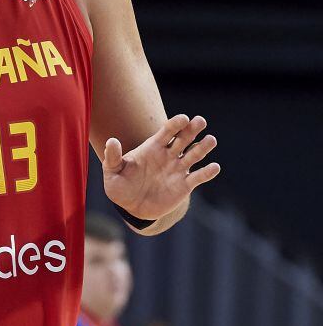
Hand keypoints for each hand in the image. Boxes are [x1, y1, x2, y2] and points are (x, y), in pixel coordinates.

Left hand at [102, 114, 219, 219]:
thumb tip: (111, 141)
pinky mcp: (185, 185)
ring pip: (195, 154)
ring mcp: (178, 169)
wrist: (131, 207)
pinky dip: (208, 172)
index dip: (175, 124)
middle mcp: (168, 155)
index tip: (183, 118)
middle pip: (184, 138)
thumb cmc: (120, 186)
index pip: (167, 131)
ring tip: (210, 140)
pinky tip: (214, 167)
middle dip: (192, 129)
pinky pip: (199, 177)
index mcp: (152, 147)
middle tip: (200, 121)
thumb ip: (113, 157)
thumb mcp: (112, 172)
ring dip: (204, 147)